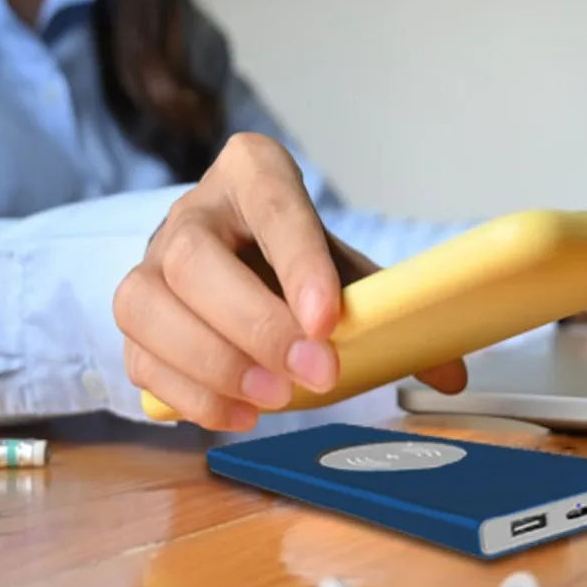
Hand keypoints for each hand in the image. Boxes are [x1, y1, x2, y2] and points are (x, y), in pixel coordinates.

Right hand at [113, 133, 465, 430]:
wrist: (241, 257)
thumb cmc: (296, 260)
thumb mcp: (345, 268)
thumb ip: (392, 311)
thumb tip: (451, 373)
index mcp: (250, 173)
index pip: (270, 200)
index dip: (297, 260)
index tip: (328, 320)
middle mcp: (192, 211)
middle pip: (192, 257)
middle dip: (253, 323)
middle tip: (313, 373)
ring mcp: (150, 261)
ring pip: (146, 303)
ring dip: (210, 363)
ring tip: (273, 399)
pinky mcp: (135, 315)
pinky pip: (137, 355)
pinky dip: (188, 393)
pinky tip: (239, 414)